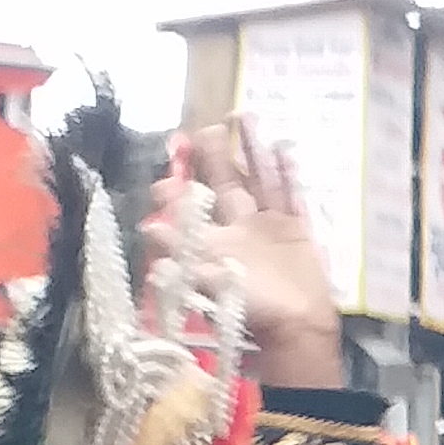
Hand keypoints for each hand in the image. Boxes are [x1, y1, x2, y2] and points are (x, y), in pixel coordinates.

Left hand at [179, 119, 342, 389]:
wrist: (295, 328)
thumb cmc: (249, 308)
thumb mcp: (207, 280)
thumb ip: (182, 253)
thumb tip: (148, 229)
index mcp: (214, 242)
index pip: (191, 209)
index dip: (178, 191)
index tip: (168, 170)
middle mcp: (238, 229)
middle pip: (224, 184)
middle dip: (213, 157)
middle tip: (202, 129)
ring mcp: (268, 226)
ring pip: (258, 180)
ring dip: (251, 150)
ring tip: (243, 117)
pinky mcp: (295, 228)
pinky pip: (290, 193)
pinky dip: (287, 172)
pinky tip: (282, 146)